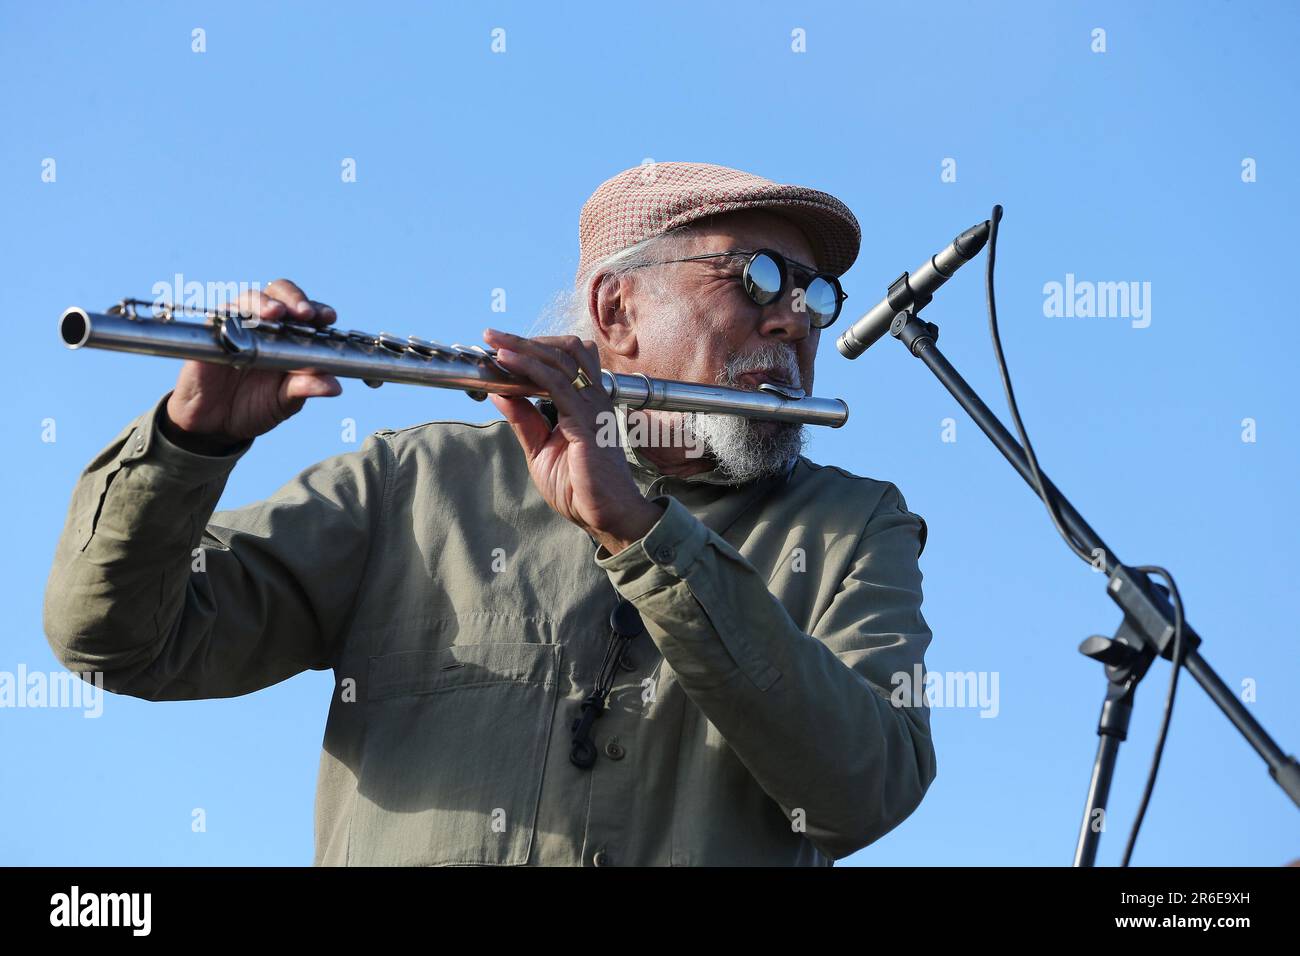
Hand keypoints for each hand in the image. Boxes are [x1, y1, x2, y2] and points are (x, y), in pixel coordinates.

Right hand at [163, 279, 342, 449]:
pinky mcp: (213, 332)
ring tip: (275, 313)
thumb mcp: (285, 402)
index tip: (328, 317)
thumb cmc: (254, 407)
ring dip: (265, 302)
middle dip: (294, 298)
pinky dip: (233, 315)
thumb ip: (305, 389)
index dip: (318, 310)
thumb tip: (335, 387)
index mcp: (290, 337)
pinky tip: (242, 324)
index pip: (307, 313)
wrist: (214, 424)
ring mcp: (238, 324)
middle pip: (280, 293)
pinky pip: (221, 315)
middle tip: (304, 313)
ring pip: (250, 298)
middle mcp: (265, 325)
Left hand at [483, 329, 663, 554]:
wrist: (607, 516)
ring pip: (560, 359)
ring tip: (495, 341)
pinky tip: (506, 362)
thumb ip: (524, 420)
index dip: (532, 349)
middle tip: (492, 334)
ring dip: (524, 346)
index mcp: (585, 403)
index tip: (500, 346)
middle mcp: (592, 398)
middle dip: (525, 339)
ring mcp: (592, 407)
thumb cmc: (581, 488)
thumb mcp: (541, 449)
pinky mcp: (586, 421)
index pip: (563, 361)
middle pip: (563, 350)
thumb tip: (500, 393)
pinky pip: (556, 384)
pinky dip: (528, 368)